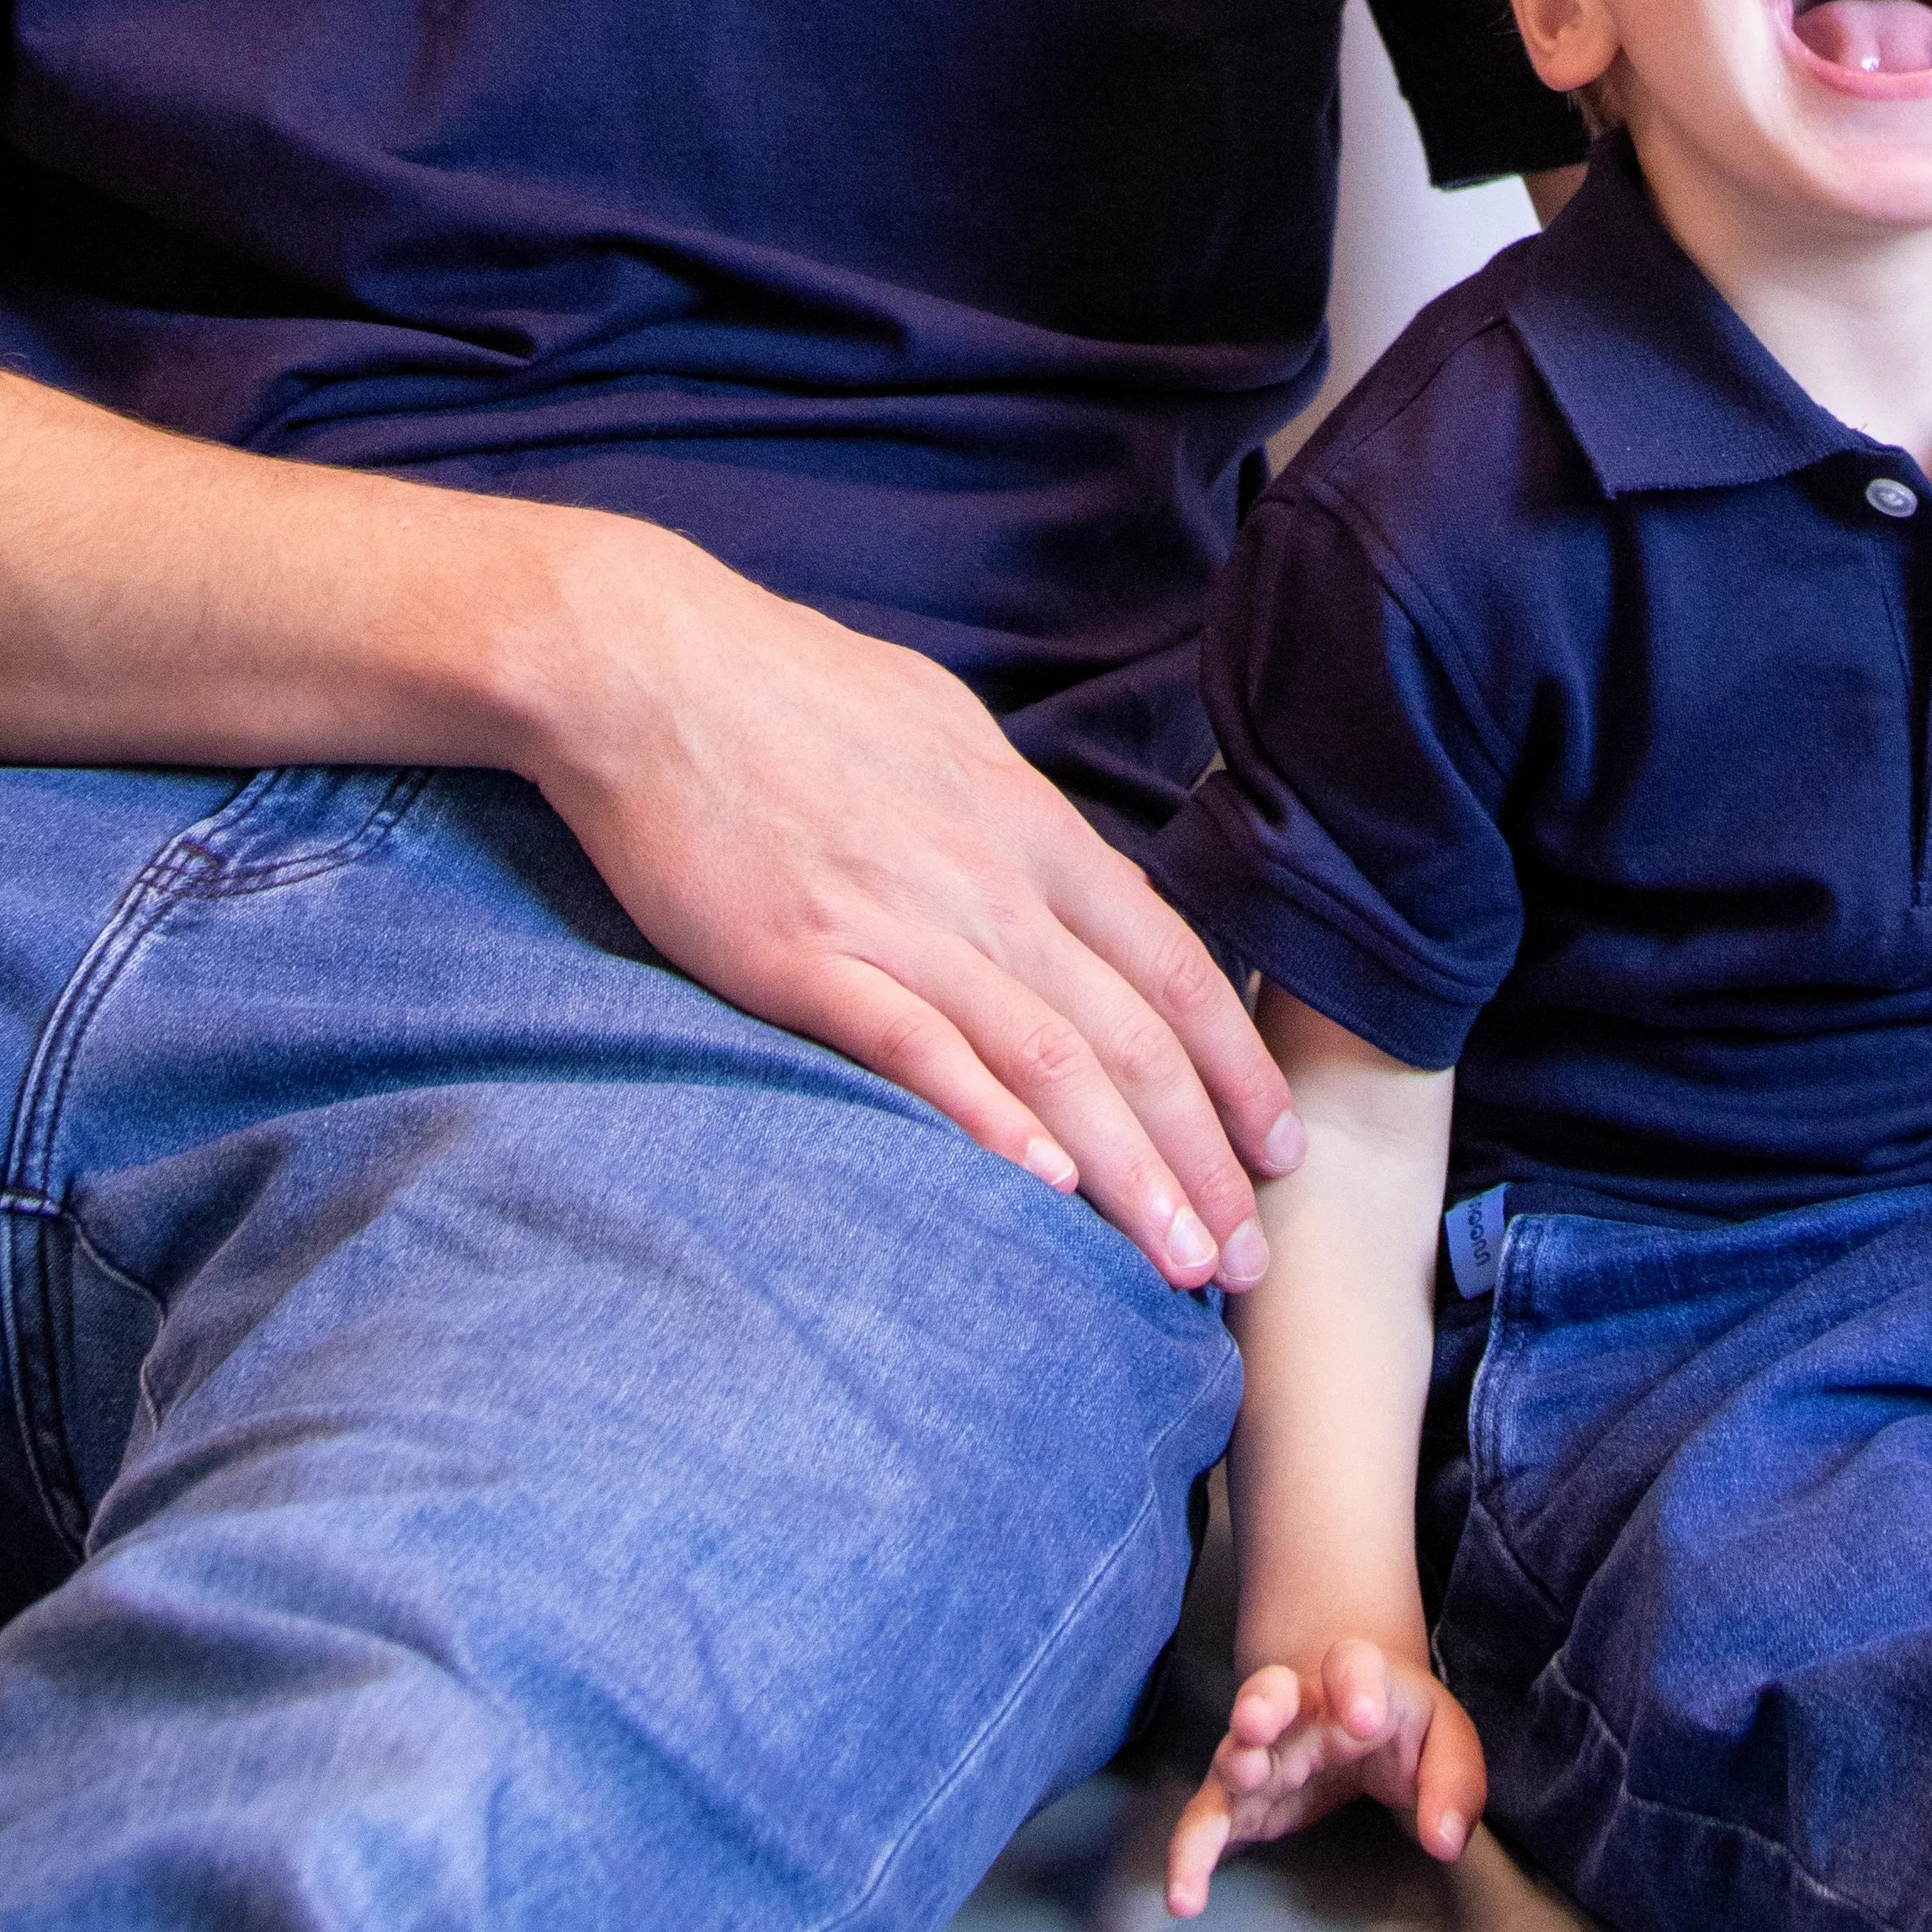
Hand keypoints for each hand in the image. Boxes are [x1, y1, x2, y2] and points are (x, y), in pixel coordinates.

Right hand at [522, 520, 1300, 1289]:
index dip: (1234, 1063)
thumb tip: (1062, 874)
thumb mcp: (942, 731)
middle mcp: (989, 880)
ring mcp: (901, 921)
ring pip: (1050, 1061)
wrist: (652, 668)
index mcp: (1027, 826)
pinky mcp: (806, 958)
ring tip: (1181, 1263)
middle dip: (1202, 1153)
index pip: (1168, 962)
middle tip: (1247, 1258)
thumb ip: (1008, 818)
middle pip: (1130, 1034)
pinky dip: (989, 1120)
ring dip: (1127, 1173)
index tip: (1279, 1147)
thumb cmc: (791, 692)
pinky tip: (1042, 1191)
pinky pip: (917, 1050)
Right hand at [1165, 1635, 1487, 1914]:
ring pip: (1234, 1748)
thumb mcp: (1444, 1739)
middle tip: (1257, 1721)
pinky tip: (1184, 1894)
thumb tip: (1445, 1840)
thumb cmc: (1400, 1722)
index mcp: (1355, 1681)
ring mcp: (1264, 1750)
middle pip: (1273, 1690)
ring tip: (1235, 1774)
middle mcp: (1299, 1708)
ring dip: (1231, 1762)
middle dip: (1263, 1702)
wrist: (1350, 1702)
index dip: (1355, 1683)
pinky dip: (1191, 1854)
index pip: (1352, 1663)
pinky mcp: (1242, 1799)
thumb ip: (1454, 1784)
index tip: (1364, 1717)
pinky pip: (1207, 1821)